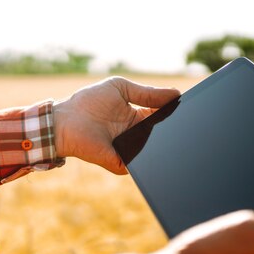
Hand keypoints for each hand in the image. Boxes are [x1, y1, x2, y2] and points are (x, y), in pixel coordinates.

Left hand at [53, 76, 179, 173]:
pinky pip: (140, 165)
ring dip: (164, 142)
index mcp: (138, 116)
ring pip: (155, 150)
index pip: (162, 114)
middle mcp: (136, 135)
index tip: (188, 105)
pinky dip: (148, 158)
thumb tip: (175, 93)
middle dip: (174, 128)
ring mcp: (130, 151)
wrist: (65, 121)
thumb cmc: (89, 102)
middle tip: (187, 122)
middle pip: (162, 133)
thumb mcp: (120, 88)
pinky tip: (155, 147)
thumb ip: (147, 93)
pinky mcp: (121, 163)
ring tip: (174, 133)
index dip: (174, 110)